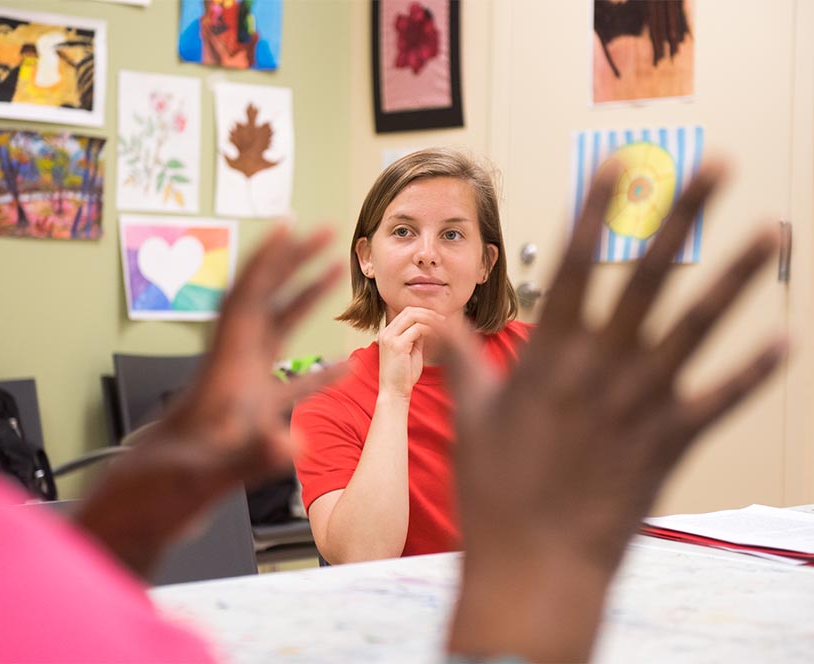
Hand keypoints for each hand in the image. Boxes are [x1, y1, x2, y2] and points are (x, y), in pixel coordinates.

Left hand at [73, 226, 343, 576]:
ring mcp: (240, 393)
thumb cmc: (159, 491)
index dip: (269, 260)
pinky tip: (339, 367)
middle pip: (265, 301)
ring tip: (333, 274)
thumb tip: (290, 442)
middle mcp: (232, 371)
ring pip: (277, 333)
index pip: (247, 301)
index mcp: (221, 372)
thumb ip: (246, 458)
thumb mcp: (203, 476)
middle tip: (325, 231)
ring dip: (303, 301)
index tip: (292, 225)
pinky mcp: (247, 419)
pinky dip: (314, 371)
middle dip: (293, 262)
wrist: (141, 511)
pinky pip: (288, 385)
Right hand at [376, 307, 444, 399]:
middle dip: (428, 312)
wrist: (394, 392)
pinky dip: (430, 329)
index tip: (438, 319)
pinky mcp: (397, 345)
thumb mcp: (411, 351)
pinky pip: (417, 329)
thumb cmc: (403, 376)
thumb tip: (428, 326)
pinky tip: (439, 335)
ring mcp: (390, 338)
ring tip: (443, 325)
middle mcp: (386, 332)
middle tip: (443, 319)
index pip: (406, 313)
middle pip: (409, 311)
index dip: (423, 312)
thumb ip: (416, 338)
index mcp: (387, 333)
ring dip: (430, 319)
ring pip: (413, 316)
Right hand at [444, 162, 785, 660]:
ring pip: (699, 326)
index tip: (618, 166)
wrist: (536, 566)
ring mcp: (643, 403)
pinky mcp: (671, 441)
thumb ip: (462, 363)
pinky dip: (753, 372)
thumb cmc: (496, 492)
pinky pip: (721, 399)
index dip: (598, 210)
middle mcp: (603, 368)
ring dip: (737, 276)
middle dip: (684, 215)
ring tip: (769, 231)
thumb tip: (434, 325)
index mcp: (551, 356)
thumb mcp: (470, 419)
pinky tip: (784, 342)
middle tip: (717, 166)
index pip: (579, 265)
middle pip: (650, 276)